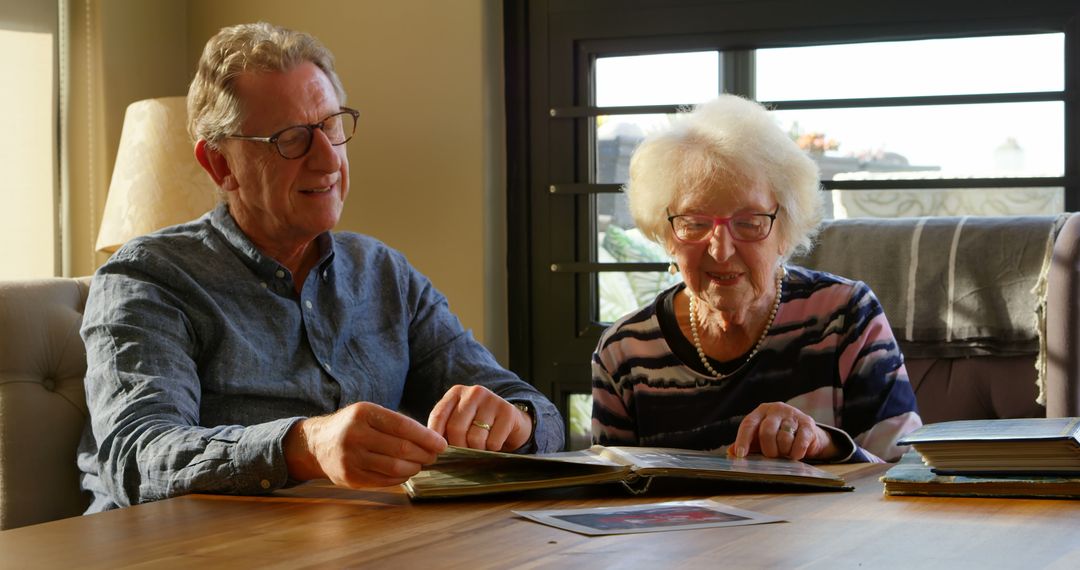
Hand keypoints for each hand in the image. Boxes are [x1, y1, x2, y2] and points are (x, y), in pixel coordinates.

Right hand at [284, 402, 447, 487]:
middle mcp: (355, 435)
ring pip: (394, 467)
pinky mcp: (350, 477)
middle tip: (434, 456)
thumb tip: (431, 438)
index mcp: (363, 414)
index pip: (403, 426)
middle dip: (424, 454)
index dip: (426, 437)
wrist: (317, 444)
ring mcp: (351, 458)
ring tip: (422, 464)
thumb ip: (396, 423)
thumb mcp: (369, 414)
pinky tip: (407, 472)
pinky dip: (401, 477)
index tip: (441, 444)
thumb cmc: (352, 426)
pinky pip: (384, 480)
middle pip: (401, 449)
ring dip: (415, 467)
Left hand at [427, 385, 532, 451]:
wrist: (512, 422)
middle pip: (456, 428)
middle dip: (458, 448)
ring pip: (475, 438)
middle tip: (464, 454)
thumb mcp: (459, 421)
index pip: (438, 415)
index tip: (438, 452)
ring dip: (477, 450)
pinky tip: (494, 443)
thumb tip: (432, 449)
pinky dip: (492, 449)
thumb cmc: (479, 425)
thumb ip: (444, 430)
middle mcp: (473, 392)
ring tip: (480, 447)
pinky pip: (493, 442)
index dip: (435, 437)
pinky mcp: (507, 412)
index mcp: (456, 392)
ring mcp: (492, 400)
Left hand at [728, 402, 836, 460]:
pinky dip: (796, 453)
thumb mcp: (760, 437)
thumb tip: (731, 452)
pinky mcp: (807, 423)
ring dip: (784, 451)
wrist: (806, 432)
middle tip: (772, 456)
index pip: (748, 424)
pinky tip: (795, 454)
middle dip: (768, 449)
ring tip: (785, 452)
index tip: (740, 455)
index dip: (743, 440)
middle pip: (767, 431)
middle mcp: (776, 409)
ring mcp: (793, 415)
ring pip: (784, 438)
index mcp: (761, 411)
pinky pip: (799, 443)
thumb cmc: (777, 435)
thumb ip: (746, 443)